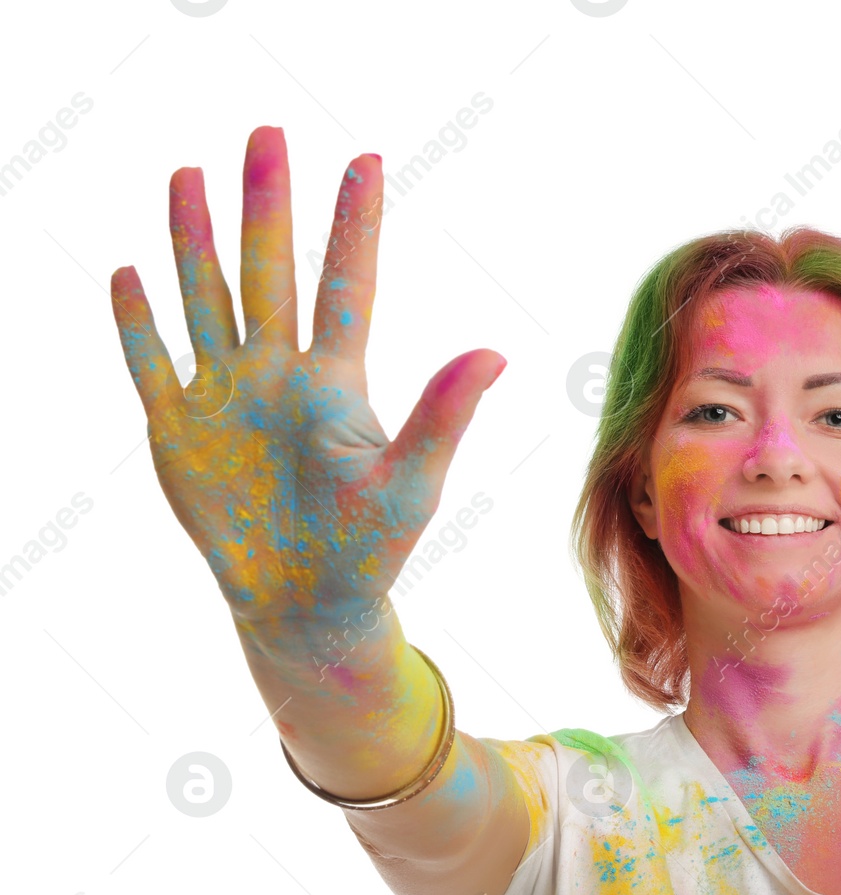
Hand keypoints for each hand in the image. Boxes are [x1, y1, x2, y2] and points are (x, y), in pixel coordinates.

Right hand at [110, 126, 506, 626]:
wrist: (306, 600)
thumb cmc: (370, 545)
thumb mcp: (412, 480)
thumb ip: (444, 414)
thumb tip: (497, 352)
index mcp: (336, 382)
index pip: (347, 285)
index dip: (355, 224)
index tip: (368, 160)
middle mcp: (278, 375)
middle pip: (268, 273)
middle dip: (265, 205)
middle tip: (266, 133)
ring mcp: (225, 397)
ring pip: (206, 300)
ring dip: (195, 241)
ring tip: (190, 175)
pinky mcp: (178, 431)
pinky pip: (151, 365)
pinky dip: (137, 323)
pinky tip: (129, 274)